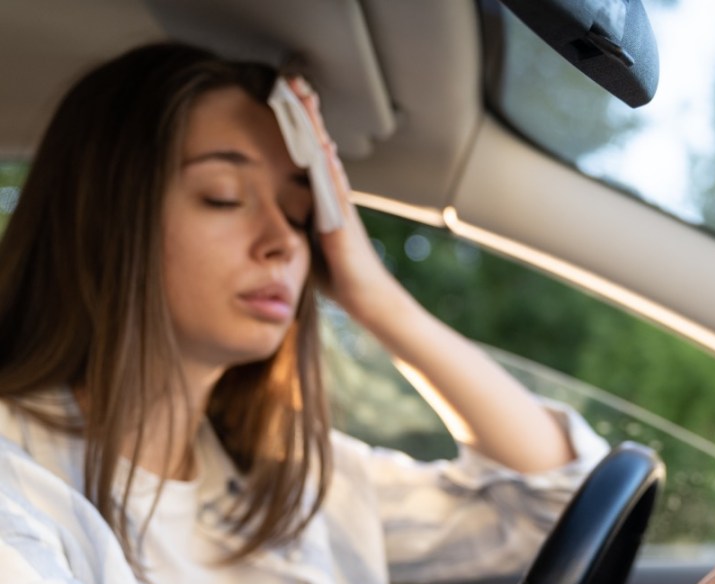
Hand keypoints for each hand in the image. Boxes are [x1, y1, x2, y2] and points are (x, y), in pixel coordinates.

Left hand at [286, 76, 417, 328]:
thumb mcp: (309, 247)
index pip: (306, 155)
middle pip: (318, 146)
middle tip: (295, 81)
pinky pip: (336, 188)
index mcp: (323, 201)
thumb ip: (296, 226)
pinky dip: (328, 165)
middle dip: (307, 114)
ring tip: (307, 99)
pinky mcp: (346, 224)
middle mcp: (335, 197)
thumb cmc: (342, 280)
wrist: (371, 303)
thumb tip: (275, 219)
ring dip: (316, 128)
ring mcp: (343, 207)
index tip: (283, 99)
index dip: (296, 127)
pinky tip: (322, 145)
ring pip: (326, 158)